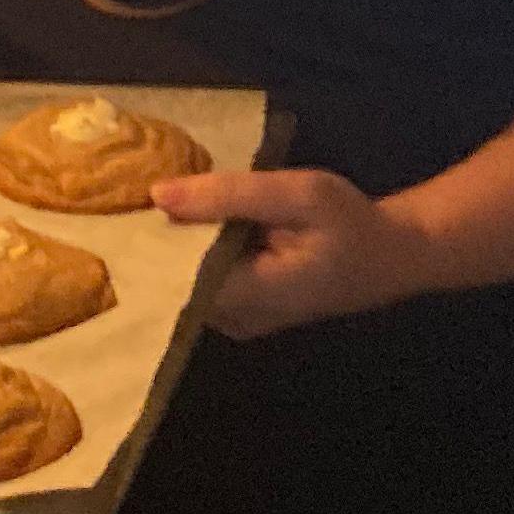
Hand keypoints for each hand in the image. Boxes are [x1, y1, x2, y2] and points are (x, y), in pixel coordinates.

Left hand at [150, 168, 440, 339]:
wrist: (393, 254)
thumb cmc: (351, 223)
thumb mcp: (297, 194)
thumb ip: (229, 196)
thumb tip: (158, 195)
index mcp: (249, 297)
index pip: (171, 278)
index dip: (143, 242)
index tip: (120, 206)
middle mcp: (234, 319)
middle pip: (171, 282)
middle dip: (152, 238)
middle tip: (127, 193)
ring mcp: (237, 320)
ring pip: (182, 281)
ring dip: (170, 242)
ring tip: (147, 199)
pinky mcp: (241, 310)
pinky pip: (200, 279)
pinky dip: (192, 250)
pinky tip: (185, 217)